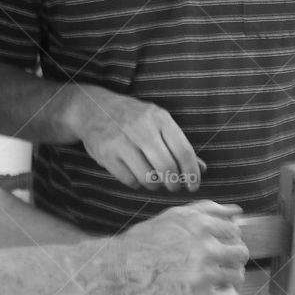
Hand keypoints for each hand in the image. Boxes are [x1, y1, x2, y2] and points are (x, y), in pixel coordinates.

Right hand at [67, 84, 201, 192]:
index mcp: (159, 118)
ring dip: (155, 185)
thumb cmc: (133, 118)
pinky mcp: (106, 153)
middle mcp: (141, 128)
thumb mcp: (158, 122)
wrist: (93, 108)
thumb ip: (178, 145)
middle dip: (173, 183)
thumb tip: (201, 169)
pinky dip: (137, 184)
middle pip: (167, 167)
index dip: (191, 173)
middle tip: (174, 186)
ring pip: (147, 176)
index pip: (183, 151)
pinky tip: (138, 176)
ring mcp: (121, 141)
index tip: (193, 186)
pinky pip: (129, 180)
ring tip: (154, 181)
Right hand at [114, 202, 246, 294]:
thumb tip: (235, 211)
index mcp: (200, 224)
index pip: (234, 230)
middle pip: (240, 253)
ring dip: (227, 279)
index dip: (228, 239)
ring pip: (237, 276)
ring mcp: (204, 271)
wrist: (120, 268)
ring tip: (213, 280)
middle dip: (231, 258)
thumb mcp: (174, 216)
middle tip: (219, 264)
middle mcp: (205, 246)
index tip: (220, 246)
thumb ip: (207, 210)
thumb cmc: (142, 242)